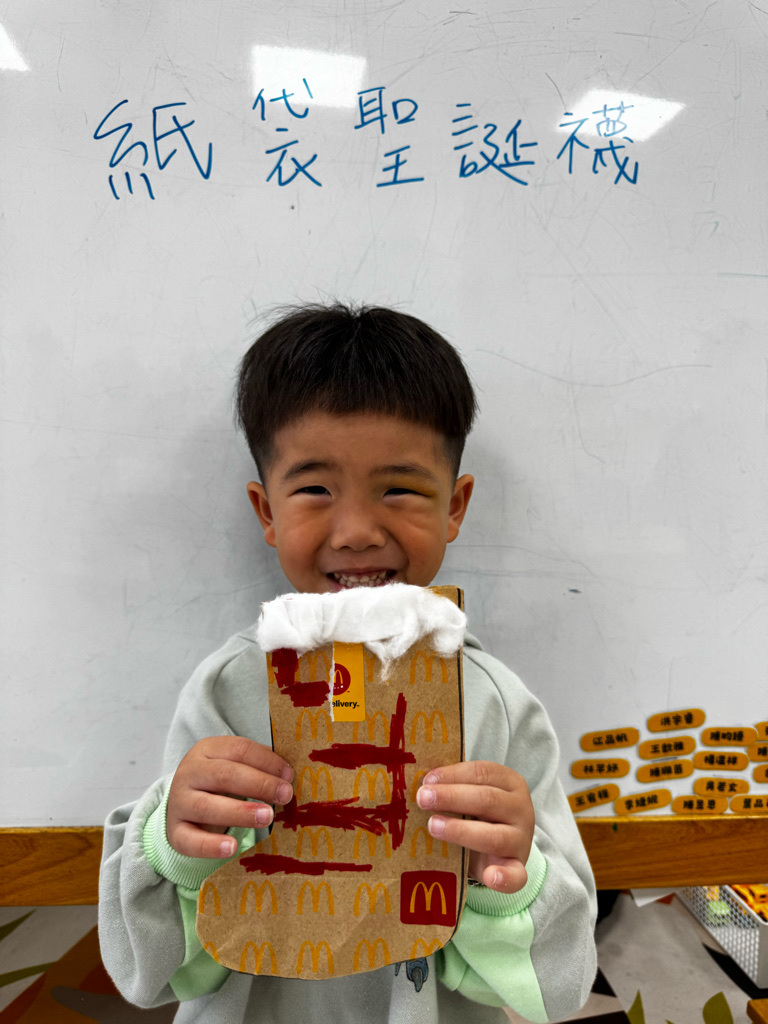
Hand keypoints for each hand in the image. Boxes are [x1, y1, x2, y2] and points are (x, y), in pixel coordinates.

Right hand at [166, 736, 293, 857]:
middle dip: (259, 784)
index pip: (239, 749)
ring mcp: (179, 802)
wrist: (181, 805)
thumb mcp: (233, 766)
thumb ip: (257, 767)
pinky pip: (190, 840)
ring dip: (240, 812)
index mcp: (207, 750)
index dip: (267, 761)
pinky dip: (211, 845)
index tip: (289, 775)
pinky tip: (232, 847)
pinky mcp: (175, 832)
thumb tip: (288, 776)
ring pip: (206, 806)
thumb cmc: (218, 783)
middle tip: (285, 794)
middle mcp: (189, 773)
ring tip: (267, 817)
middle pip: (224, 775)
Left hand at [416, 760, 533, 892]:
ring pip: (494, 836)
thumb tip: (421, 784)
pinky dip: (504, 877)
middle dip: (451, 798)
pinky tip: (490, 877)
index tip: (427, 780)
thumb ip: (454, 787)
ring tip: (433, 826)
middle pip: (487, 800)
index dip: (454, 774)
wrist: (501, 848)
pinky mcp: (518, 867)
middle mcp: (520, 808)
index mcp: (510, 782)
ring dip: (461, 831)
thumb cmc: (481, 814)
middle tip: (423, 799)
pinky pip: (516, 875)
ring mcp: (521, 839)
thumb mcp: (472, 795)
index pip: (483, 773)